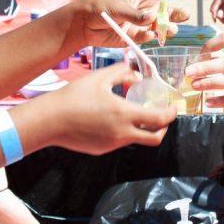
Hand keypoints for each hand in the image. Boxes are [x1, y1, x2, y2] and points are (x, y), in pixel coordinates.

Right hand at [44, 63, 176, 153]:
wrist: (49, 120)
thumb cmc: (73, 97)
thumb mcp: (99, 78)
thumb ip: (123, 73)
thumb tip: (137, 77)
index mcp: (123, 114)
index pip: (159, 119)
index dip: (170, 113)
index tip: (173, 107)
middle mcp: (121, 133)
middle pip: (155, 138)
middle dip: (163, 127)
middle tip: (161, 115)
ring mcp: (112, 144)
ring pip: (138, 140)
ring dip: (143, 129)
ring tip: (135, 113)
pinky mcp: (102, 150)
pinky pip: (121, 141)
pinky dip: (126, 132)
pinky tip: (114, 120)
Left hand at [74, 0, 208, 47]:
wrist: (85, 24)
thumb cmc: (100, 6)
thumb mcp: (117, 7)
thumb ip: (135, 14)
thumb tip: (153, 18)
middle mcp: (150, 9)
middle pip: (172, 11)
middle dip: (179, 14)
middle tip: (181, 16)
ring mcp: (145, 24)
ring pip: (164, 27)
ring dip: (168, 28)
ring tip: (167, 29)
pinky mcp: (137, 38)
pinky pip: (150, 39)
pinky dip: (150, 38)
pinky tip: (145, 36)